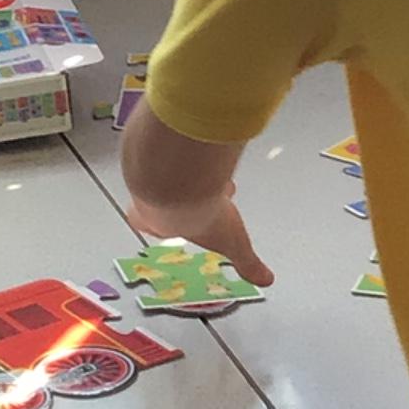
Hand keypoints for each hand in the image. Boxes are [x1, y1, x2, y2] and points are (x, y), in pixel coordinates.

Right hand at [120, 104, 271, 285]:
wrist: (180, 178)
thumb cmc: (195, 211)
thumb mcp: (232, 242)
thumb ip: (247, 262)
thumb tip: (263, 278)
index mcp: (161, 221)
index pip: (155, 226)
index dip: (173, 218)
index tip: (189, 213)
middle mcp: (148, 194)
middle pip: (156, 192)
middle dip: (180, 187)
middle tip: (200, 181)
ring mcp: (146, 165)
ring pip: (158, 163)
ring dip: (180, 161)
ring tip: (203, 154)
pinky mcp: (149, 139)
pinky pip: (159, 136)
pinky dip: (174, 135)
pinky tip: (191, 130)